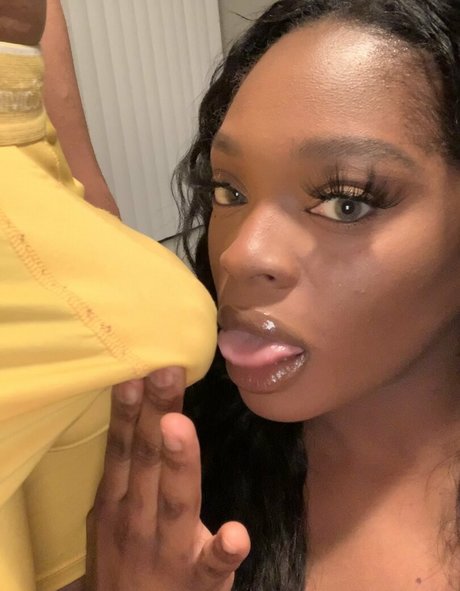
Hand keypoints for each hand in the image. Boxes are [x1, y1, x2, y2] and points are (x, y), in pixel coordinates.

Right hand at [86, 368, 249, 590]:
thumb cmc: (128, 557)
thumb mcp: (115, 515)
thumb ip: (129, 471)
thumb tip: (142, 412)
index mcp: (117, 502)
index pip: (122, 450)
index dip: (127, 413)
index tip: (135, 373)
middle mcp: (136, 521)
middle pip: (145, 462)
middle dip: (154, 415)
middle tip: (164, 372)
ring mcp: (167, 552)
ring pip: (174, 503)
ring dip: (177, 465)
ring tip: (178, 426)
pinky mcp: (199, 581)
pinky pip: (212, 565)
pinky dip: (223, 550)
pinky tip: (236, 533)